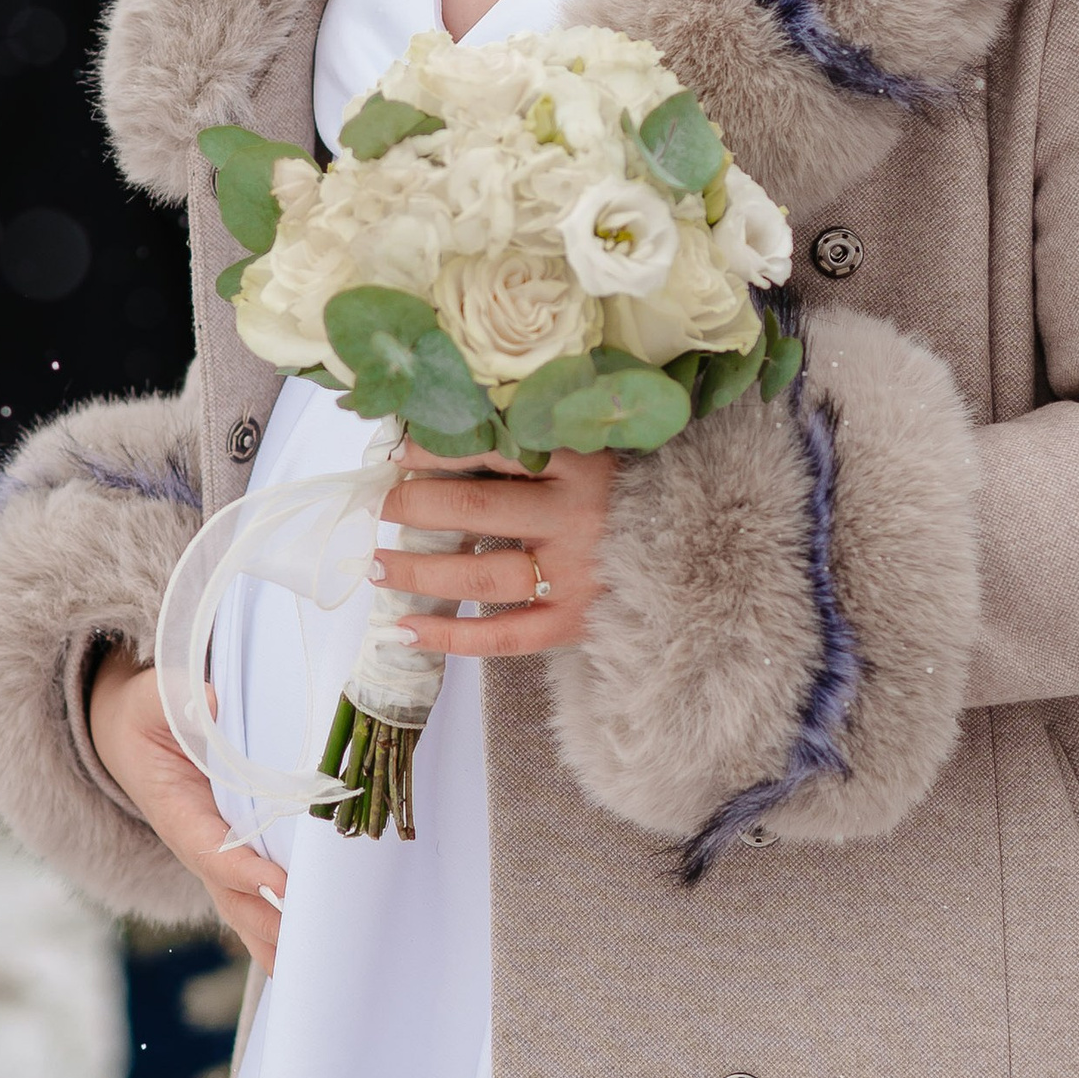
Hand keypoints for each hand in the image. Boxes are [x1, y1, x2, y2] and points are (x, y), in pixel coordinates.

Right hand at [88, 646, 285, 972]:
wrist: (129, 739)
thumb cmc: (146, 717)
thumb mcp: (150, 700)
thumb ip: (175, 699)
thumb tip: (213, 701)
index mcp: (176, 811)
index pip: (210, 849)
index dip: (243, 868)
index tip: (280, 883)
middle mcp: (195, 844)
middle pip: (231, 894)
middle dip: (267, 921)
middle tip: (311, 940)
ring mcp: (213, 856)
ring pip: (243, 908)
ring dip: (273, 940)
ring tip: (314, 967)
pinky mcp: (232, 855)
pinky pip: (253, 899)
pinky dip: (276, 930)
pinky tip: (306, 956)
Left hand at [370, 442, 615, 657]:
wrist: (701, 553)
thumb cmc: (627, 497)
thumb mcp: (591, 454)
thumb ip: (532, 449)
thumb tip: (445, 441)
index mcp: (579, 463)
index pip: (492, 449)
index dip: (436, 451)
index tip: (397, 452)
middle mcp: (574, 516)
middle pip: (475, 507)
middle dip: (413, 505)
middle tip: (377, 505)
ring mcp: (575, 574)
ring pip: (480, 573)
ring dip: (418, 571)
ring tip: (377, 566)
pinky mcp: (575, 621)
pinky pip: (503, 635)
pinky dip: (449, 636)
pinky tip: (405, 630)